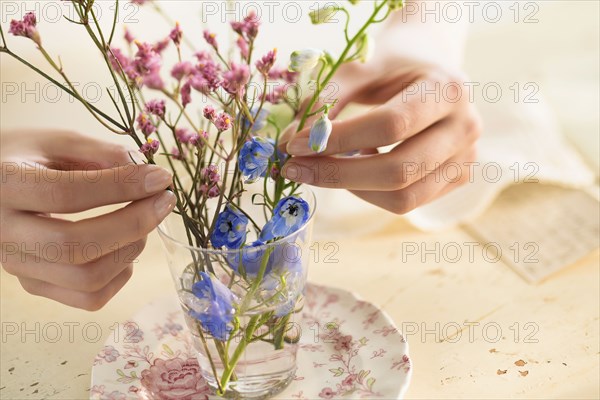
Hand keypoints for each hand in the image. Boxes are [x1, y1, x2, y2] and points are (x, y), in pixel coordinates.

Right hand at [0, 130, 175, 309]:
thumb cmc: (26, 159)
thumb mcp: (56, 141)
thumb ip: (101, 152)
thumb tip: (148, 172)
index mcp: (3, 186)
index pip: (66, 194)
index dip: (121, 187)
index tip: (160, 178)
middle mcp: (2, 232)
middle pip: (76, 246)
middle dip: (133, 223)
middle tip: (164, 201)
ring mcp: (17, 265)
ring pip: (85, 278)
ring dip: (130, 250)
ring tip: (143, 221)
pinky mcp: (34, 285)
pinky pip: (88, 298)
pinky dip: (119, 276)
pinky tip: (125, 248)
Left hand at [280, 59, 481, 213]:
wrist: (432, 68)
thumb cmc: (392, 67)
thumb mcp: (360, 70)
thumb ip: (326, 101)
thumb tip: (289, 143)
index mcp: (447, 90)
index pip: (389, 125)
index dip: (338, 140)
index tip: (296, 144)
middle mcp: (466, 127)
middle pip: (398, 171)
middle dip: (338, 175)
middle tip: (296, 169)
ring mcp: (467, 158)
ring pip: (403, 198)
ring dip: (352, 188)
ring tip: (328, 165)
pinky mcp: (457, 179)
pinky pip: (406, 203)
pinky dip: (371, 191)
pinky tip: (360, 164)